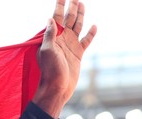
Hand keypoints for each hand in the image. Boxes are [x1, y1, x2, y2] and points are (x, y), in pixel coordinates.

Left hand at [32, 0, 97, 118]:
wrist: (57, 87)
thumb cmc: (49, 70)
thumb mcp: (47, 50)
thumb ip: (49, 34)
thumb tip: (50, 19)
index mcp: (53, 37)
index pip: (56, 18)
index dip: (59, 6)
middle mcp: (62, 40)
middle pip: (68, 19)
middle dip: (70, 8)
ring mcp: (70, 46)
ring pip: (77, 26)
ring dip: (79, 15)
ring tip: (81, 4)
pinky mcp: (78, 54)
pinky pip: (86, 41)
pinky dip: (91, 34)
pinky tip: (94, 26)